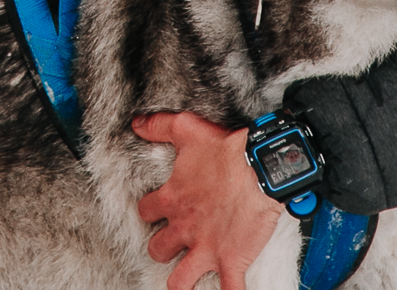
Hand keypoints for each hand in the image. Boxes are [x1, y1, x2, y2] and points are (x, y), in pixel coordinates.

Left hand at [133, 112, 283, 289]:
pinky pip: (230, 289)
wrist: (259, 167)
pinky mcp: (231, 259)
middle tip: (171, 245)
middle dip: (161, 249)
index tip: (155, 210)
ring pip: (181, 280)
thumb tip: (136, 124)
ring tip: (182, 284)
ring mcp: (207, 247)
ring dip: (181, 283)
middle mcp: (185, 228)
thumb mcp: (186, 128)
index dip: (148, 212)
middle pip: (158, 249)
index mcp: (173, 200)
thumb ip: (158, 126)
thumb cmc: (226, 150)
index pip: (145, 212)